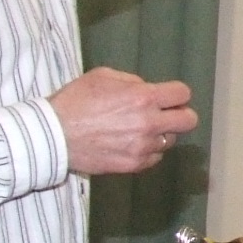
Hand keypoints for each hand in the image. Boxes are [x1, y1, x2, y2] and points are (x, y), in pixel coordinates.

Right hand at [51, 67, 197, 175]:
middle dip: (180, 115)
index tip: (169, 97)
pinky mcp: (133, 165)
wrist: (53, 135)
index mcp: (143, 97)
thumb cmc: (75, 101)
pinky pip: (155, 158)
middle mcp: (148, 123)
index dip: (177, 94)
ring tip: (139, 130)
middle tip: (166, 114)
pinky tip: (131, 144)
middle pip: (189, 121)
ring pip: (171, 141)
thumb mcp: (103, 76)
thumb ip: (131, 81)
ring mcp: (142, 147)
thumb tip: (146, 89)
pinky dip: (148, 151)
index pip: (183, 94)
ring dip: (161, 134)